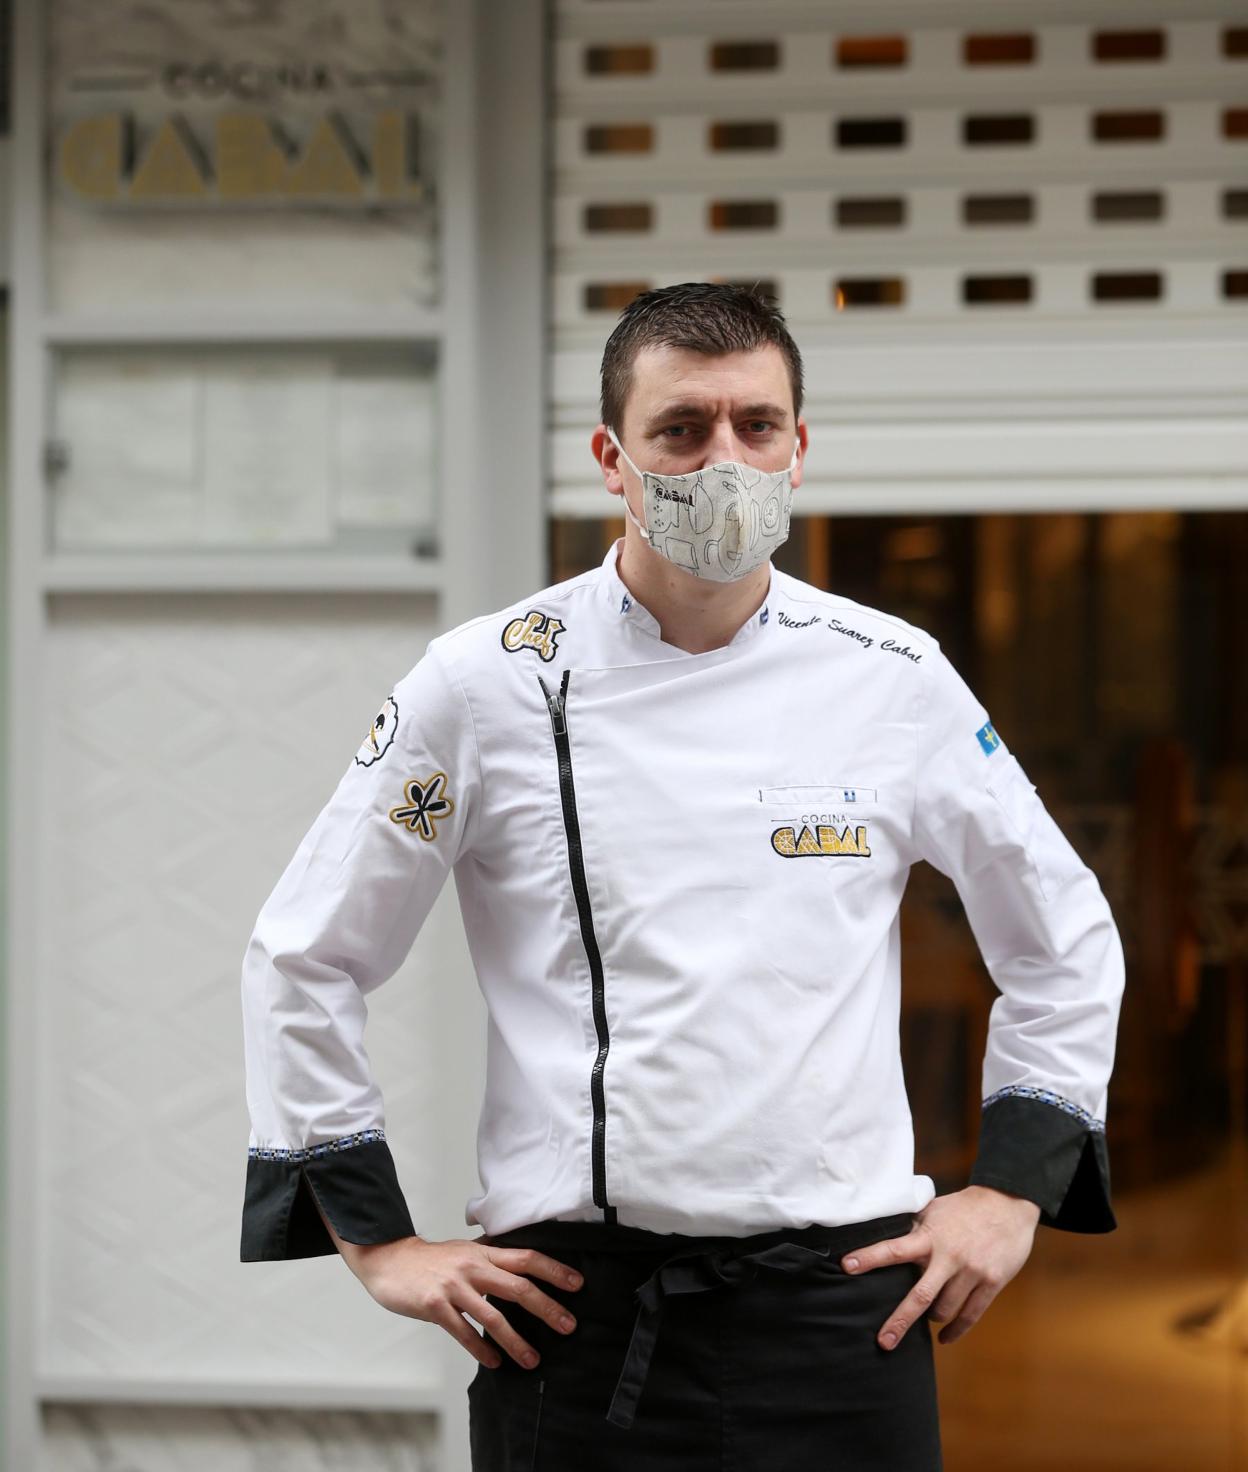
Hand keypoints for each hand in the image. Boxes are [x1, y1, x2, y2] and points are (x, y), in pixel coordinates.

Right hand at [311, 1200, 582, 1370]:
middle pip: (518, 1287)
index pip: (527, 1258)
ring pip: (492, 1316)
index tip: (577, 1284)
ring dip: (516, 1340)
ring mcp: (454, 1287)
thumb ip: (492, 1257)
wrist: (391, 1260)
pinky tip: (494, 1361)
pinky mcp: (435, 1305)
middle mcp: (473, 1268)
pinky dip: (480, 1348)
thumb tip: (524, 1264)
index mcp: (484, 1253)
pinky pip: (462, 1331)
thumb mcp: (466, 1250)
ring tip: (533, 1359)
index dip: (554, 1270)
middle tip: (569, 1326)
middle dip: (547, 1308)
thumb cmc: (433, 1259)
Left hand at [839, 1184, 1040, 1348]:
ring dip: (931, 1318)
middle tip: (883, 1342)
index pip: (894, 1249)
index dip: (870, 1257)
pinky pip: (970, 1316)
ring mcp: (972, 1272)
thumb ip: (913, 1228)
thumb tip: (883, 1235)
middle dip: (899, 1320)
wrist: (1008, 1204)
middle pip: (920, 1296)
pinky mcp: (992, 1283)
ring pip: (944, 1310)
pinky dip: (956, 1330)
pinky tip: (944, 1338)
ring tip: (925, 1318)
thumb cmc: (964, 1208)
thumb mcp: (933, 1210)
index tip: (846, 1266)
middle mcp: (949, 1257)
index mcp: (930, 1236)